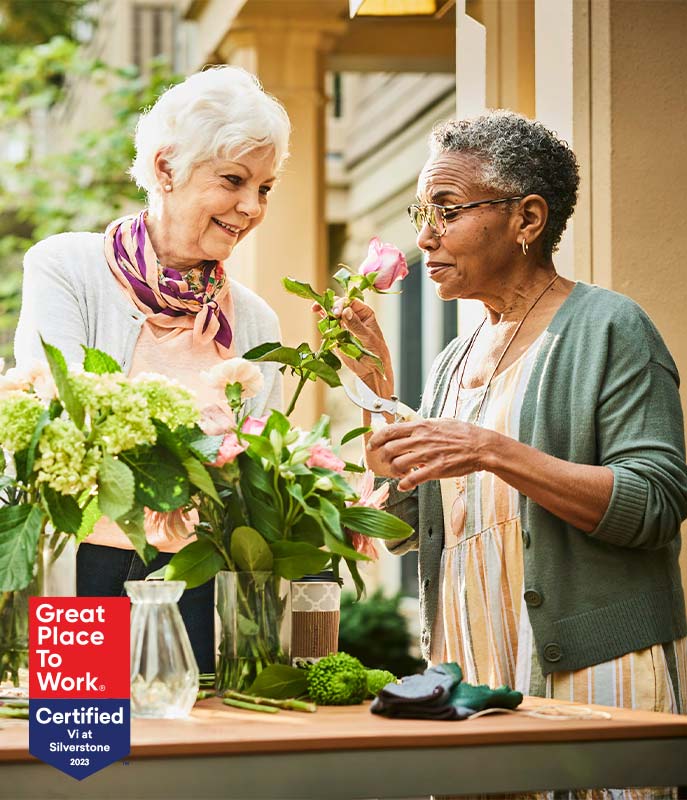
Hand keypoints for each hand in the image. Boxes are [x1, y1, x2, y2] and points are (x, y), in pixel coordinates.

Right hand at [312, 298, 393, 396]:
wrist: (371, 370)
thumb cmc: (376, 352)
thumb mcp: (368, 338)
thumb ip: (356, 325)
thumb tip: (346, 311)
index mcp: (364, 313)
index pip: (351, 302)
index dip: (342, 304)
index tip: (337, 312)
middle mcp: (353, 316)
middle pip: (339, 305)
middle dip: (331, 306)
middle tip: (327, 312)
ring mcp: (344, 325)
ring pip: (332, 313)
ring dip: (324, 310)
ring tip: (315, 308)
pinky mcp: (337, 334)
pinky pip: (328, 324)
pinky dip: (322, 320)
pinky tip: (317, 314)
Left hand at [367, 418, 491, 490]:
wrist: (480, 446)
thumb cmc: (462, 434)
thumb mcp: (440, 422)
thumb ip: (423, 426)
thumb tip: (410, 427)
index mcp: (420, 426)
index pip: (389, 431)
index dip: (376, 439)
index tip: (371, 446)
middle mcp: (421, 439)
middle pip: (389, 449)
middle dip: (383, 458)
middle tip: (386, 463)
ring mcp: (427, 454)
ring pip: (398, 464)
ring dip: (394, 471)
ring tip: (399, 473)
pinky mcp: (436, 469)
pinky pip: (413, 478)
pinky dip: (404, 484)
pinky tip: (404, 485)